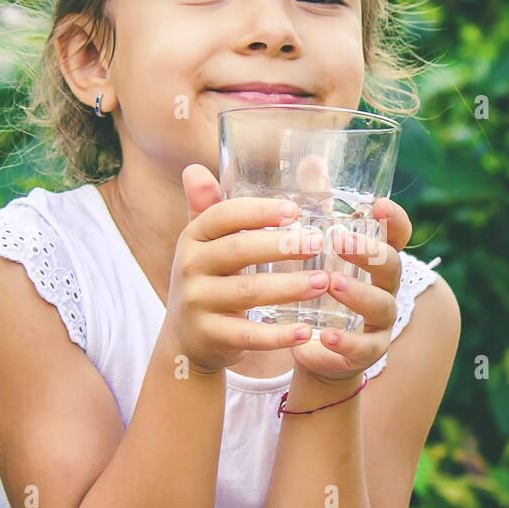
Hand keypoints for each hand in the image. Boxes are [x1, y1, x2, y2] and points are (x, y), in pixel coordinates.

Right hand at [166, 164, 326, 373]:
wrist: (185, 340)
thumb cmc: (207, 280)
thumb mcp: (204, 245)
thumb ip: (209, 209)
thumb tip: (196, 168)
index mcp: (193, 237)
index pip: (223, 215)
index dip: (259, 211)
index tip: (294, 211)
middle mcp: (189, 267)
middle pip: (239, 250)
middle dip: (282, 246)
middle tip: (318, 243)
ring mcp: (198, 303)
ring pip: (249, 293)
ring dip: (289, 287)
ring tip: (322, 282)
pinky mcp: (210, 336)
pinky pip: (248, 336)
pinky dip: (278, 336)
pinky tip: (305, 331)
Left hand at [290, 198, 411, 381]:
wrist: (316, 346)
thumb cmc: (319, 287)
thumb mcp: (315, 249)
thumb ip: (318, 209)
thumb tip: (312, 161)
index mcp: (375, 259)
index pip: (397, 235)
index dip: (394, 219)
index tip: (377, 204)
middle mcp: (385, 287)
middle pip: (391, 265)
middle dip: (369, 252)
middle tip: (340, 241)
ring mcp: (380, 321)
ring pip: (382, 305)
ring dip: (358, 293)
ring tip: (331, 284)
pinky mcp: (368, 351)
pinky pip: (364, 347)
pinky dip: (346, 342)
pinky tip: (324, 336)